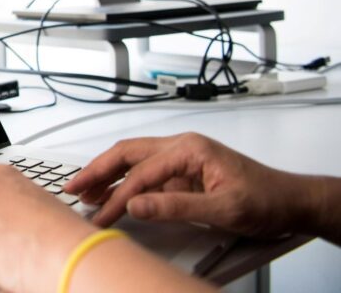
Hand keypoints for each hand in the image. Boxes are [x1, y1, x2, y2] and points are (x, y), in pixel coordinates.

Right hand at [63, 133, 313, 237]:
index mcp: (189, 149)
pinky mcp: (182, 174)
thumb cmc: (266, 199)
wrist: (292, 202)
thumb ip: (176, 206)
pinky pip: (145, 175)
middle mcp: (181, 148)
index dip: (117, 196)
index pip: (141, 173)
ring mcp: (181, 160)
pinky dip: (124, 185)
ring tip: (83, 191)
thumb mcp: (223, 208)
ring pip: (132, 161)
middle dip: (97, 170)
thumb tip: (137, 205)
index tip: (101, 216)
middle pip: (127, 154)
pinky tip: (111, 196)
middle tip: (73, 188)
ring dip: (106, 175)